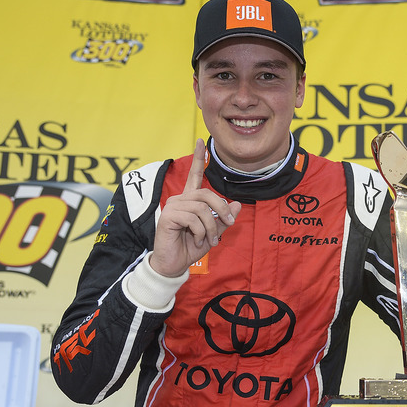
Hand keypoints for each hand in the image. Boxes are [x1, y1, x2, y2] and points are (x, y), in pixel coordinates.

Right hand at [150, 139, 241, 277]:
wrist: (174, 264)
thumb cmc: (190, 247)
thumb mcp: (212, 234)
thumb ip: (223, 219)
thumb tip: (237, 205)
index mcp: (190, 200)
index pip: (195, 175)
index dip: (199, 158)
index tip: (201, 141)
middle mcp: (180, 199)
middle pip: (207, 194)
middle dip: (222, 209)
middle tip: (228, 224)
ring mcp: (173, 206)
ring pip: (202, 208)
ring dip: (211, 227)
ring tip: (208, 240)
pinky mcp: (169, 216)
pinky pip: (193, 219)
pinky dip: (200, 232)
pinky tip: (196, 241)